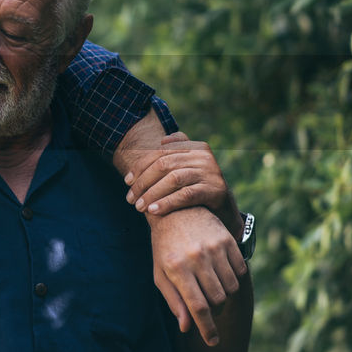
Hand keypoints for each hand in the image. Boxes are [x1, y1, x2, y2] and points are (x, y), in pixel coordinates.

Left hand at [125, 132, 239, 234]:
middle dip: (143, 182)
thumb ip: (176, 153)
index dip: (141, 166)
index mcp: (195, 147)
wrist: (224, 210)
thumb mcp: (188, 168)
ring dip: (152, 193)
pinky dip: (167, 202)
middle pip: (164, 164)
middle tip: (131, 199)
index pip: (160, 152)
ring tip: (140, 207)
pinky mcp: (216, 190)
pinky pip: (186, 195)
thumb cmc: (198, 188)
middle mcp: (204, 156)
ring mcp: (211, 172)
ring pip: (174, 179)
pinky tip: (154, 211)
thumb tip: (162, 140)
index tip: (127, 181)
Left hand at [149, 207, 246, 345]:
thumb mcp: (161, 274)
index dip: (207, 328)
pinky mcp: (227, 240)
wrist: (175, 211)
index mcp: (177, 268)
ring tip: (212, 286)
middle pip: (217, 299)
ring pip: (231, 287)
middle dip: (214, 309)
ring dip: (224, 294)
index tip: (212, 341)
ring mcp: (214, 247)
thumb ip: (174, 301)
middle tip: (207, 304)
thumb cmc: (164, 248)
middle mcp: (196, 257)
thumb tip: (187, 327)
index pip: (197, 307)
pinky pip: (240, 271)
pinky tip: (221, 273)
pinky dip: (234, 278)